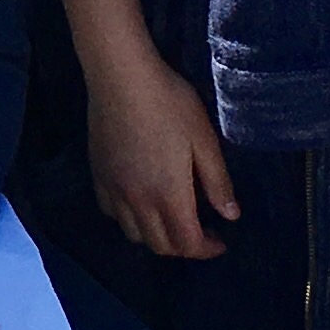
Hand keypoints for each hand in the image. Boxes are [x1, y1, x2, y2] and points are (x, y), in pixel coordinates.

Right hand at [87, 55, 237, 260]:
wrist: (121, 78)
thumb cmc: (170, 104)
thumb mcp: (204, 140)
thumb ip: (217, 182)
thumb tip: (231, 215)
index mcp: (169, 195)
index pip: (188, 243)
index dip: (207, 250)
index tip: (221, 241)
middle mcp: (138, 201)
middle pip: (160, 245)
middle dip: (184, 247)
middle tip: (202, 231)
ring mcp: (114, 190)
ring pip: (134, 234)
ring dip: (157, 236)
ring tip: (172, 218)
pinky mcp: (98, 176)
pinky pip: (112, 213)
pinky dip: (130, 218)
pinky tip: (140, 200)